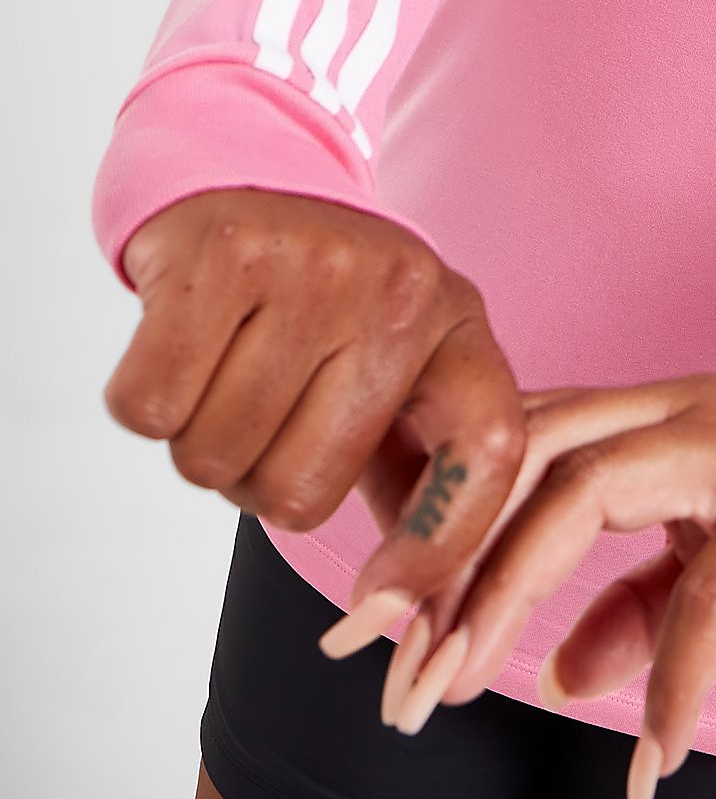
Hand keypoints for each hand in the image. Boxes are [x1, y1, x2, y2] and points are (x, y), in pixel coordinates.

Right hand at [102, 187, 528, 611]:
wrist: (253, 176)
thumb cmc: (329, 307)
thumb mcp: (400, 374)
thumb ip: (420, 486)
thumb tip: (404, 622)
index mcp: (459, 324)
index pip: (484, 453)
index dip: (438, 548)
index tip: (377, 607)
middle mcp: (399, 290)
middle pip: (302, 489)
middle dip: (261, 485)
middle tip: (264, 420)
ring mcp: (312, 265)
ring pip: (217, 457)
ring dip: (202, 445)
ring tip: (225, 377)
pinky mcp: (217, 254)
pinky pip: (151, 408)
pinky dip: (147, 406)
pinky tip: (181, 351)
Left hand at [360, 373, 715, 798]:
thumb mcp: (707, 564)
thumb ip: (634, 605)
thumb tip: (558, 678)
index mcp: (646, 407)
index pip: (511, 444)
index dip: (431, 522)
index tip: (367, 619)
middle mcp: (678, 407)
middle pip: (525, 462)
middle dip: (443, 565)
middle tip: (391, 679)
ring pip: (586, 498)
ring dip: (507, 604)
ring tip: (461, 699)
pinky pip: (707, 596)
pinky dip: (669, 682)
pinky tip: (652, 759)